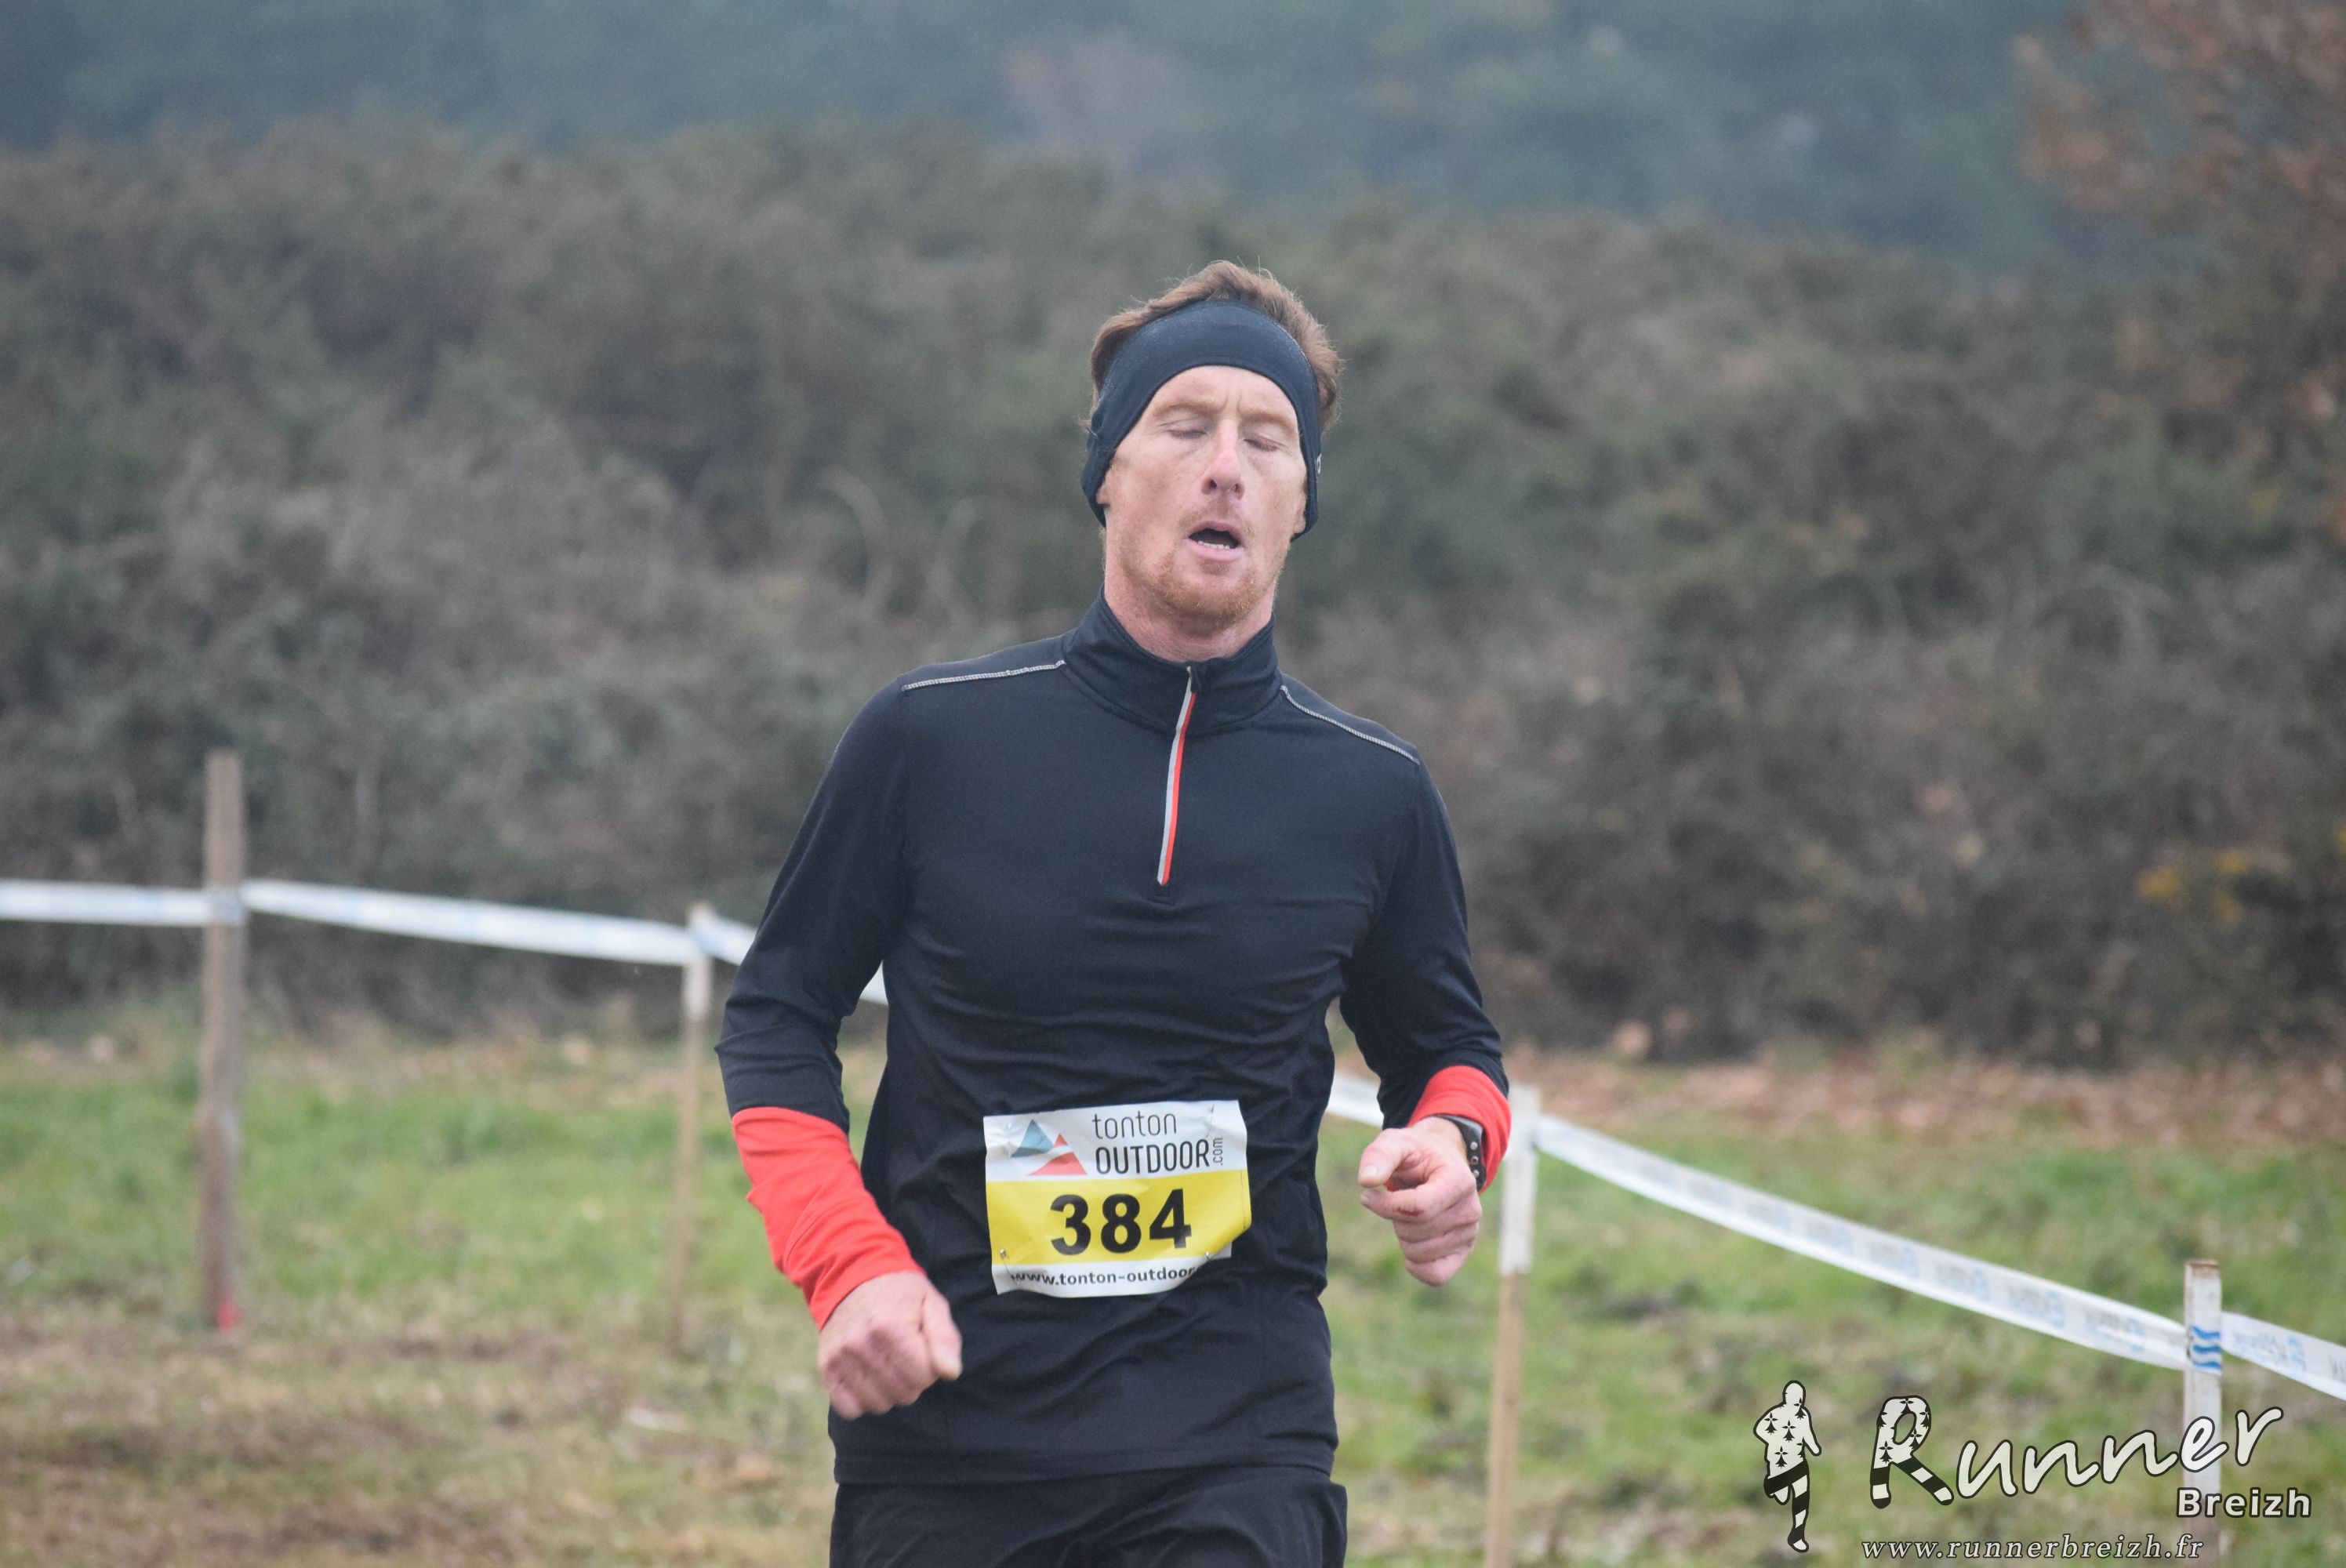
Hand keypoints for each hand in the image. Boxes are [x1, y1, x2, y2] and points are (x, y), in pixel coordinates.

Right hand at [817, 1271, 962, 1417]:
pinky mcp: (826, 1368)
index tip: (923, 1351)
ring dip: (890, 1392)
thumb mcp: (931, 1304)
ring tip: (888, 1366)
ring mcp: (839, 1357)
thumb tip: (951, 1372)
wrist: (852, 1278)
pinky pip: (849, 1409)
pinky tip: (869, 1380)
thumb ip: (945, 1338)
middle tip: (907, 1358)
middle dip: (912, 1380)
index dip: (930, 1368)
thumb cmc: (900, 1294)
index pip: (923, 1376)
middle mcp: (860, 1343)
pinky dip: (863, 1401)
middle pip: (903, 1393)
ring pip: (878, 1404)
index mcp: (889, 1325)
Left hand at [1357, 1119, 1482, 1285]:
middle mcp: (1471, 1210)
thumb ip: (1380, 1156)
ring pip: (1419, 1254)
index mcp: (1459, 1181)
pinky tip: (1411, 1244)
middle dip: (1394, 1217)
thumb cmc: (1414, 1153)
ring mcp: (1470, 1233)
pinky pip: (1436, 1275)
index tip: (1367, 1195)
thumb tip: (1366, 1180)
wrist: (1439, 1161)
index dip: (1385, 1206)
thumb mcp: (1395, 1142)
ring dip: (1402, 1235)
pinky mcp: (1463, 1251)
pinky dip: (1416, 1266)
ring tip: (1410, 1213)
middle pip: (1414, 1231)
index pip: (1418, 1208)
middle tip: (1399, 1198)